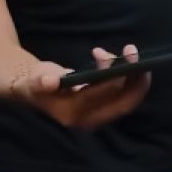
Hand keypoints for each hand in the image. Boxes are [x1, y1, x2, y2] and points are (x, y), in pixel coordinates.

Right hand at [9, 45, 149, 129]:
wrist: (38, 92)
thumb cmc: (38, 82)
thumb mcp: (36, 79)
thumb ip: (41, 80)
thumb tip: (48, 82)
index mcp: (73, 113)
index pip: (101, 95)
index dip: (112, 76)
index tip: (114, 55)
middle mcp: (91, 120)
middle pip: (124, 103)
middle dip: (135, 78)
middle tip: (132, 51)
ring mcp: (101, 117)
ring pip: (128, 100)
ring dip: (135, 77)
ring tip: (127, 51)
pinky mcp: (107, 111)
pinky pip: (127, 98)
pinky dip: (132, 80)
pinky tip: (126, 61)